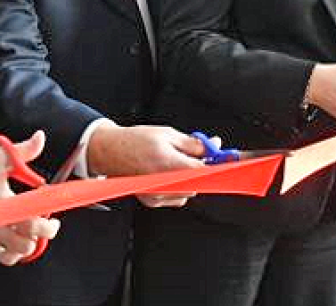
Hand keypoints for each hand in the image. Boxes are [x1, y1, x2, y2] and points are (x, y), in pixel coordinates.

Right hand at [0, 131, 59, 265]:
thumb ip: (24, 150)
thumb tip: (40, 139)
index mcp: (2, 202)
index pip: (34, 225)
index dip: (49, 225)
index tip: (53, 219)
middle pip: (26, 244)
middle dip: (40, 235)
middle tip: (42, 223)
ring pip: (13, 255)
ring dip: (25, 246)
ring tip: (28, 232)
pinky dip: (9, 251)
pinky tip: (11, 236)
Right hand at [86, 124, 206, 206]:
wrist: (109, 151)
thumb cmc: (134, 141)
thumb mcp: (167, 134)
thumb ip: (193, 144)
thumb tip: (213, 146)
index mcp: (169, 164)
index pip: (203, 170)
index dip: (217, 164)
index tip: (226, 160)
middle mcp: (163, 183)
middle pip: (198, 183)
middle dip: (200, 169)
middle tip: (195, 155)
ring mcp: (157, 195)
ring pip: (189, 192)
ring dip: (189, 178)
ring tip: (174, 162)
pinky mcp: (152, 201)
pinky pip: (177, 198)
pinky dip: (178, 187)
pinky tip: (167, 173)